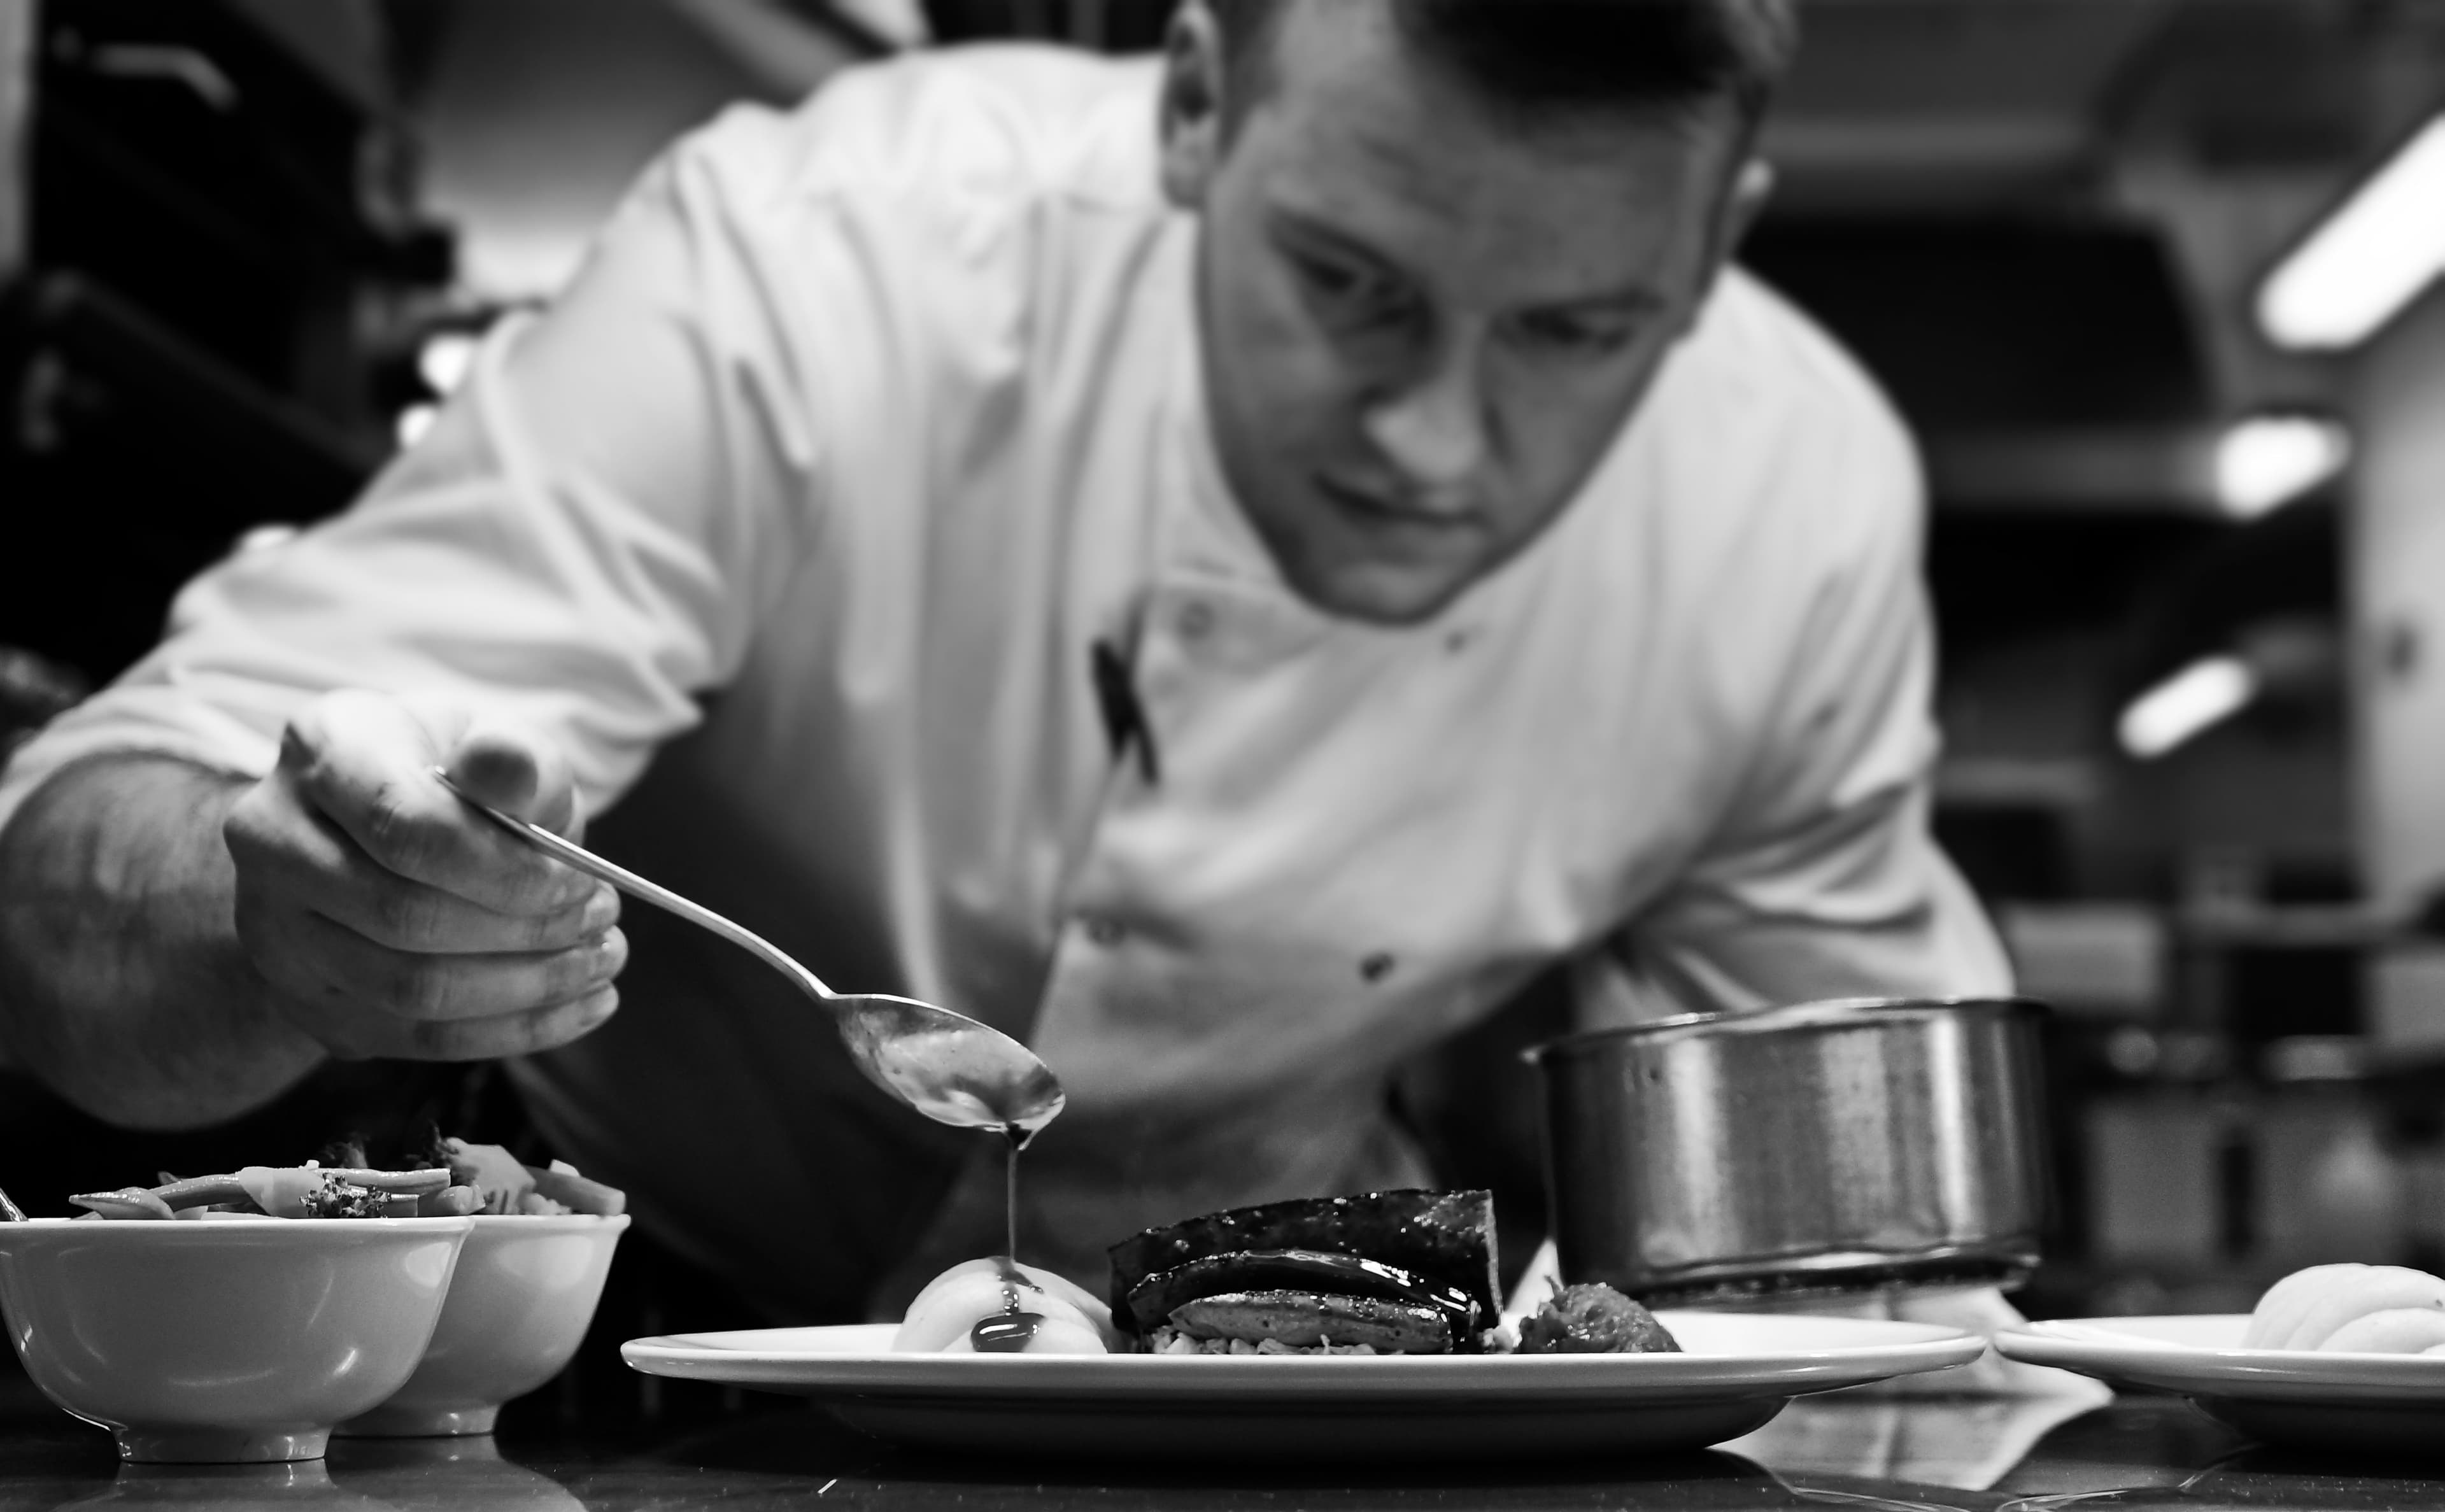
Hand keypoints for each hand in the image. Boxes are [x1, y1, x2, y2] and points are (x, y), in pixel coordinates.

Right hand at [224, 690, 625, 1059]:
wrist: (384, 828)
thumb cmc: (454, 776)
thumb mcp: (493, 741)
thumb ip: (511, 756)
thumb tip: (509, 771)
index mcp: (323, 749)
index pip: (407, 826)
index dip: (507, 869)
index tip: (584, 880)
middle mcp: (271, 837)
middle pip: (405, 917)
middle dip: (527, 931)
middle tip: (603, 921)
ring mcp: (275, 927)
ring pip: (408, 990)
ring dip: (528, 988)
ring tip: (600, 961)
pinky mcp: (305, 999)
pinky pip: (414, 1038)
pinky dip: (512, 1030)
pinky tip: (580, 1007)